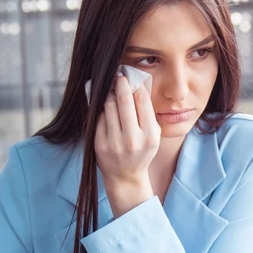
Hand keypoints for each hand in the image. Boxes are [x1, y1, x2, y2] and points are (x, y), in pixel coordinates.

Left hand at [95, 74, 160, 215]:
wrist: (125, 177)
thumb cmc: (141, 151)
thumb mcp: (153, 135)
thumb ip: (147, 113)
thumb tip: (137, 85)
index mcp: (150, 135)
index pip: (142, 100)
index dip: (135, 84)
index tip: (130, 76)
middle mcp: (132, 139)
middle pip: (124, 100)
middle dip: (120, 84)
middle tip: (118, 76)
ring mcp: (114, 142)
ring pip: (109, 106)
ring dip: (109, 94)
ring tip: (111, 89)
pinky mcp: (99, 144)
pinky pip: (99, 118)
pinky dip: (102, 109)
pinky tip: (105, 106)